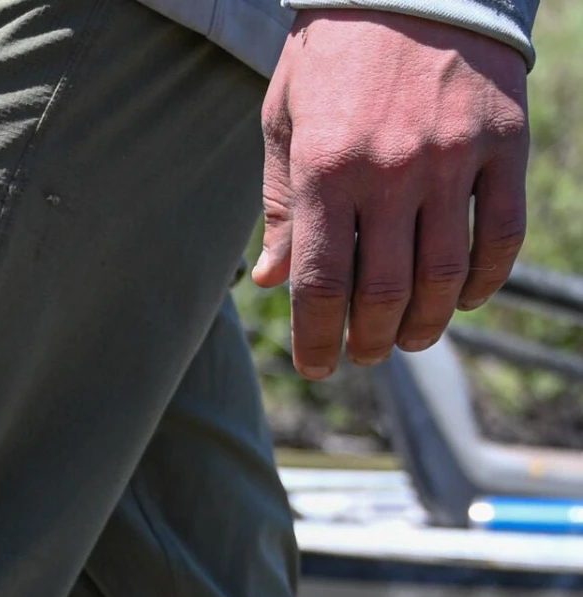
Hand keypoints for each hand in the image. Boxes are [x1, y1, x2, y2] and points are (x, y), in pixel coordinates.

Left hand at [252, 12, 528, 379]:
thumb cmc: (334, 53)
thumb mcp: (286, 121)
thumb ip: (281, 204)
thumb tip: (271, 280)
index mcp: (325, 168)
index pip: (321, 285)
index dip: (317, 340)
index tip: (318, 365)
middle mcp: (390, 169)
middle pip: (385, 293)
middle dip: (371, 340)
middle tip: (365, 353)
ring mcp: (452, 156)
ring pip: (444, 274)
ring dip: (427, 323)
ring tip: (411, 337)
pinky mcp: (502, 141)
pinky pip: (501, 233)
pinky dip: (484, 279)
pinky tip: (463, 297)